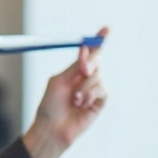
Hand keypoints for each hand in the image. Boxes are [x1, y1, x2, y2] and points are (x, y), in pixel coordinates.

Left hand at [23, 26, 108, 157]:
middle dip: (91, 62)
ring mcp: (94, 89)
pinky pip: (102, 90)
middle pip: (98, 60)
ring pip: (98, 76)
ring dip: (85, 87)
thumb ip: (74, 67)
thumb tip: (86, 49)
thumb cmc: (50, 105)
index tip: (106, 29)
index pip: (90, 52)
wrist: (52, 128)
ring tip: (74, 99)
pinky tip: (80, 104)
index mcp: (74, 70)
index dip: (99, 40)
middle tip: (83, 69)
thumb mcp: (59, 81)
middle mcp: (86, 77)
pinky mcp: (101, 101)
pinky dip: (90, 95)